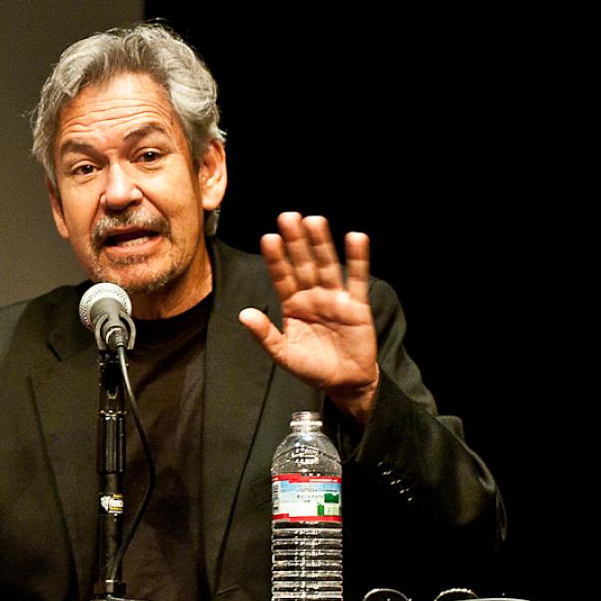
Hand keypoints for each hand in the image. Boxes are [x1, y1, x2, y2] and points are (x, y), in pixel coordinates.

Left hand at [237, 212, 379, 422]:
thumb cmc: (312, 368)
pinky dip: (357, 260)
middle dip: (296, 242)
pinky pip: (356, 279)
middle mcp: (312, 296)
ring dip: (321, 243)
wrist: (344, 384)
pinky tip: (355, 238)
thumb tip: (244, 314)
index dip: (276, 258)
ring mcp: (334, 298)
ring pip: (327, 266)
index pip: (282, 276)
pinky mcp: (356, 306)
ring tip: (315, 220)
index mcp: (292, 305)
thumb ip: (265, 335)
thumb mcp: (283, 355)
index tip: (269, 238)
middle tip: (288, 216)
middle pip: (303, 264)